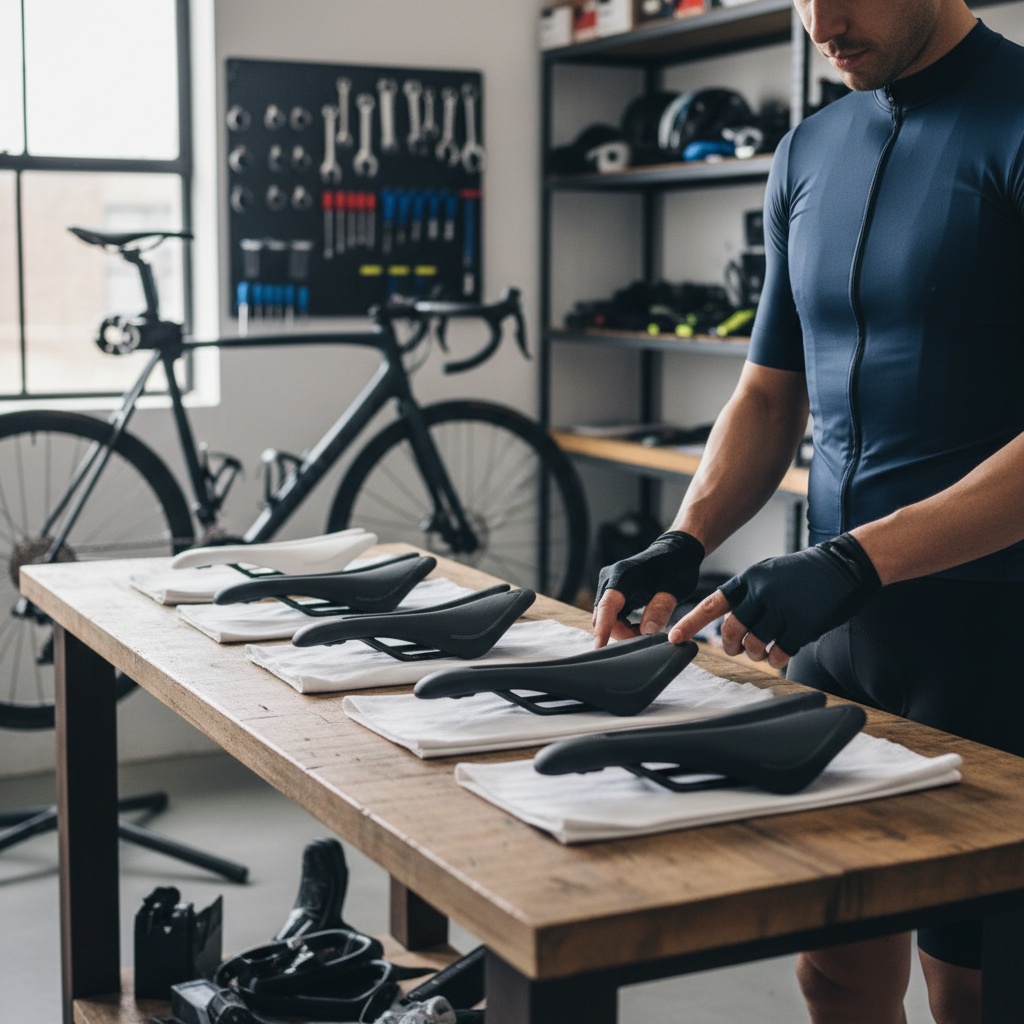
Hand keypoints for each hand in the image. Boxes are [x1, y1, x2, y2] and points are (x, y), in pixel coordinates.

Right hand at [593, 531, 703, 647]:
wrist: (675, 551)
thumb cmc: (675, 568)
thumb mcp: (672, 590)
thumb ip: (659, 610)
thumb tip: (647, 632)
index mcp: (622, 576)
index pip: (607, 607)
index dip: (603, 629)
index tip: (599, 648)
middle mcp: (610, 579)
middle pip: (603, 616)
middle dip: (621, 633)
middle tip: (646, 637)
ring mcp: (609, 584)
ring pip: (606, 617)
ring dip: (623, 629)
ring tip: (647, 629)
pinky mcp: (613, 590)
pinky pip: (611, 614)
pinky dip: (623, 624)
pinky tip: (640, 624)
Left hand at [668, 533, 881, 667]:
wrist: (845, 565)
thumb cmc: (805, 574)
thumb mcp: (769, 574)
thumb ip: (747, 596)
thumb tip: (726, 626)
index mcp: (749, 579)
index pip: (712, 603)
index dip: (690, 622)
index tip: (673, 637)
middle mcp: (761, 592)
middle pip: (732, 630)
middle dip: (731, 646)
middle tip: (737, 649)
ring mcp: (782, 608)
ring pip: (754, 644)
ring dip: (756, 653)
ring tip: (765, 649)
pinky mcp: (802, 624)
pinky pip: (780, 653)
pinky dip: (777, 658)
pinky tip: (781, 653)